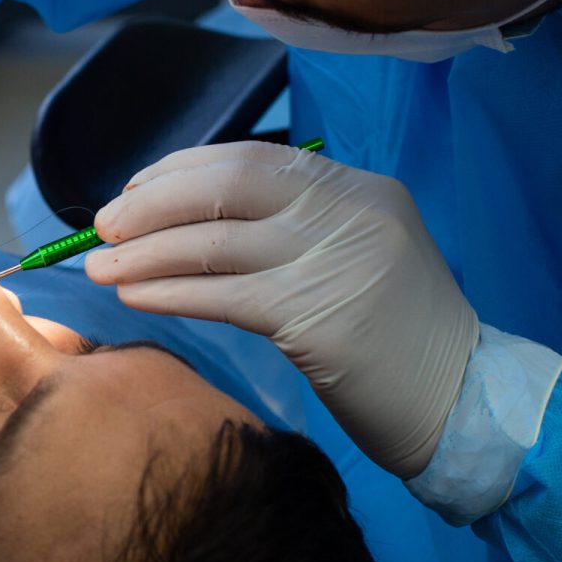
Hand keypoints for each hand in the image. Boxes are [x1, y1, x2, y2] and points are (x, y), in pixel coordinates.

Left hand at [84, 141, 478, 478]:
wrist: (463, 403)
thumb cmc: (400, 339)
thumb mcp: (361, 257)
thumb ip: (296, 230)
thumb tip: (192, 220)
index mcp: (359, 188)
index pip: (252, 158)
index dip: (181, 170)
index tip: (134, 191)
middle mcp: (349, 212)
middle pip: (226, 185)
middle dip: (151, 204)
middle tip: (101, 227)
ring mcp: (336, 261)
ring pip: (214, 240)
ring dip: (143, 252)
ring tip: (97, 267)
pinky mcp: (318, 318)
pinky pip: (221, 295)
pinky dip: (168, 291)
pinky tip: (134, 296)